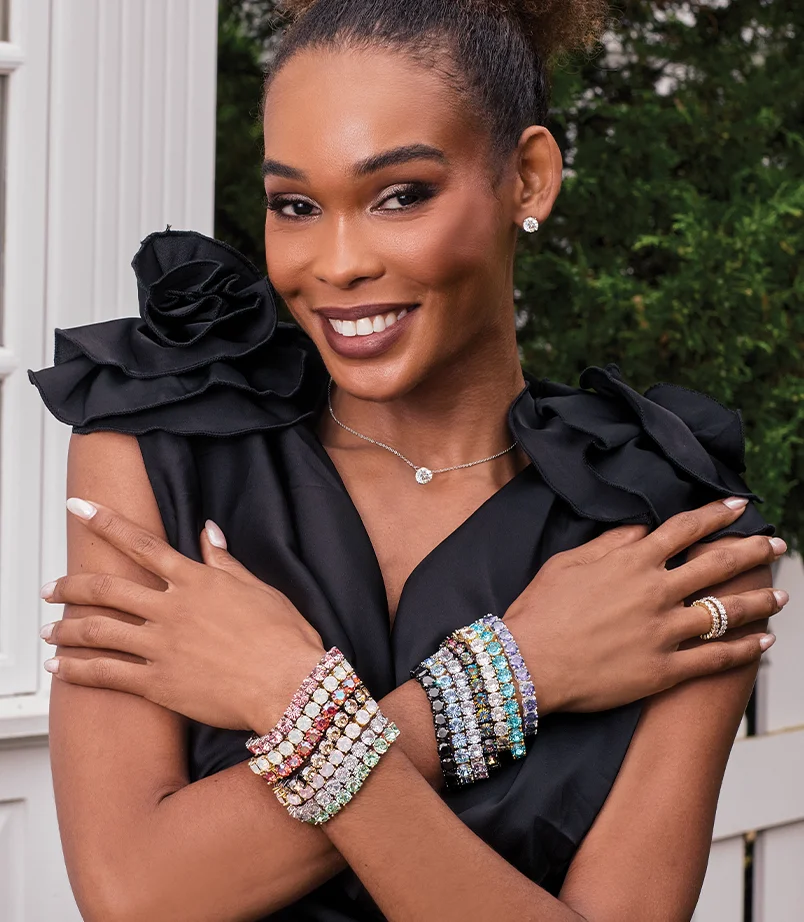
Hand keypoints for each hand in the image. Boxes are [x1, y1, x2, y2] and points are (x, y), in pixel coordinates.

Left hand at [40, 498, 325, 733]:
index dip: (105, 522)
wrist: (288, 684)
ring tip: (46, 630)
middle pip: (106, 589)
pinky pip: (106, 675)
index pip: (140, 544)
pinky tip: (60, 667)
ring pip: (98, 631)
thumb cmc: (283, 637)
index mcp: (195, 581)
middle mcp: (171, 608)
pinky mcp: (158, 683)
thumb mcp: (258, 588)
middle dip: (70, 585)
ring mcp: (161, 646)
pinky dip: (78, 670)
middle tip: (48, 588)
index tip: (79, 508)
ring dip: (66, 628)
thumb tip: (208, 531)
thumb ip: (225, 561)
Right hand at [503, 498, 787, 715]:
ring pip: (726, 612)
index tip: (739, 506)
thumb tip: (641, 529)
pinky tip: (764, 643)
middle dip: (752, 551)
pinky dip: (744, 651)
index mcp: (631, 561)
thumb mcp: (568, 562)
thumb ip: (610, 542)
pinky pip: (715, 659)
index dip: (716, 515)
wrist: (527, 662)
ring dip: (759, 601)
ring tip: (781, 595)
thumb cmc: (541, 610)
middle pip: (717, 565)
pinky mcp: (664, 670)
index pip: (684, 530)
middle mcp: (655, 592)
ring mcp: (663, 632)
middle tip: (777, 545)